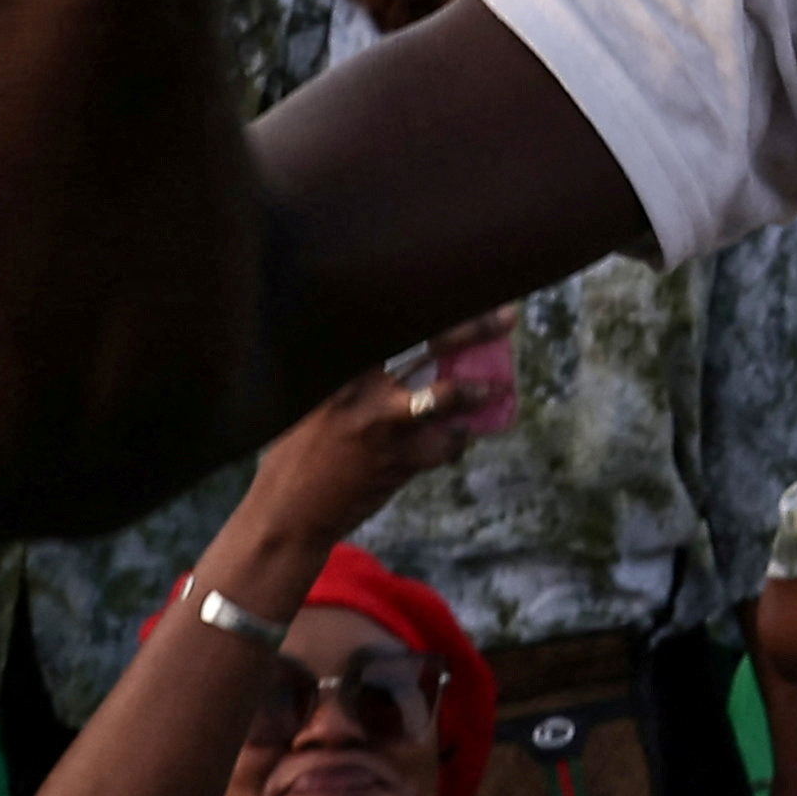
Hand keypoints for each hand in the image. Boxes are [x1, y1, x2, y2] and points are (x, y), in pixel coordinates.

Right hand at [216, 316, 511, 564]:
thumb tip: (403, 357)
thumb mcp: (315, 400)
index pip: (393, 320)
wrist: (288, 510)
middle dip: (474, 328)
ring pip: (446, 396)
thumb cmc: (302, 450)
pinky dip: (457, 441)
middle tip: (507, 318)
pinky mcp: (396, 460)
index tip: (464, 286)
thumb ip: (352, 378)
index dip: (432, 301)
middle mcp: (359, 385)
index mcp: (337, 364)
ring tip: (494, 391)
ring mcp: (380, 422)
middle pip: (429, 343)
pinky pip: (445, 444)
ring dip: (478, 392)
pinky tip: (455, 441)